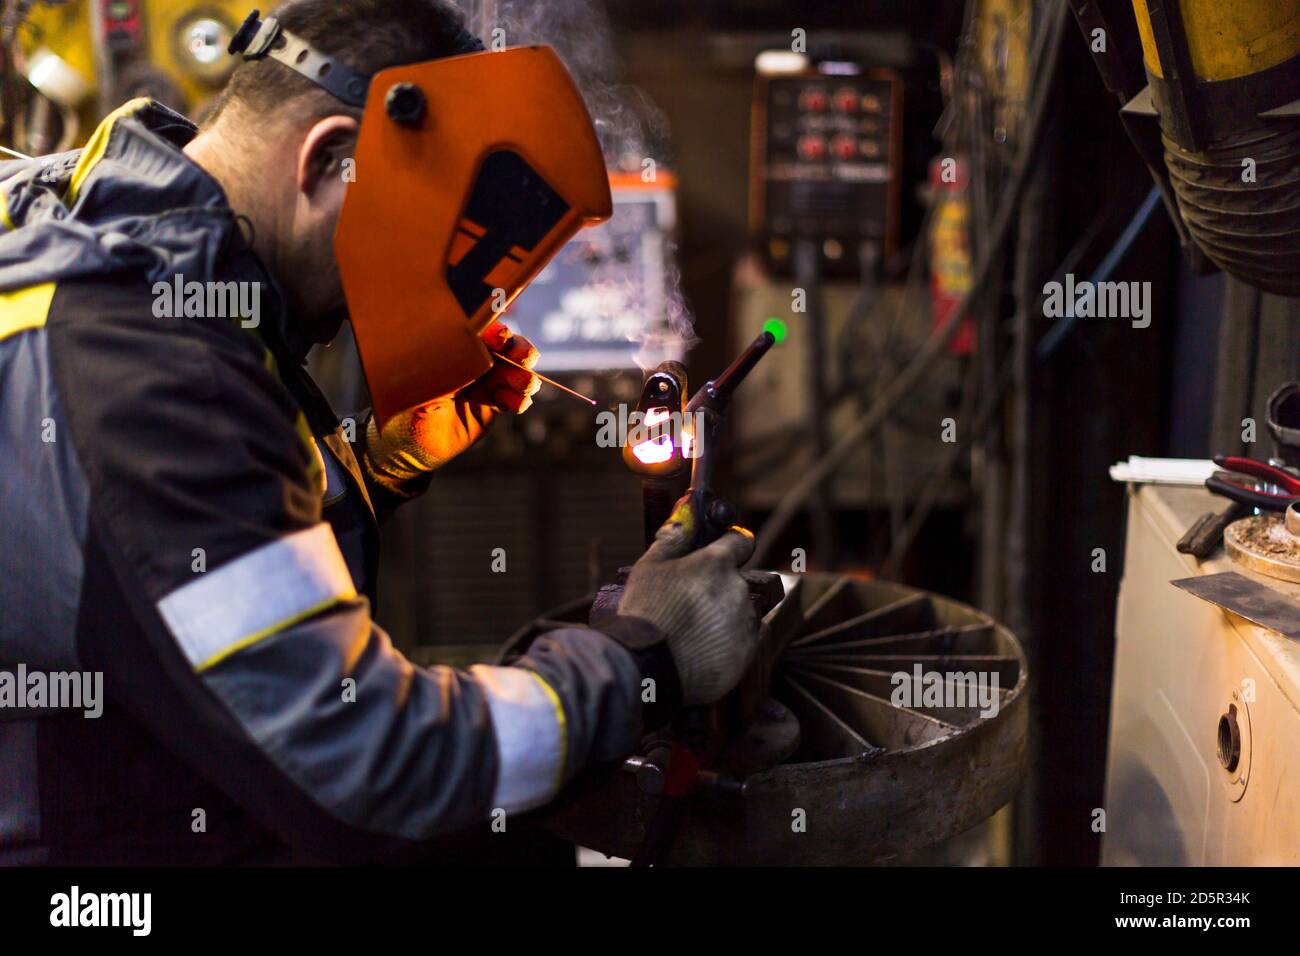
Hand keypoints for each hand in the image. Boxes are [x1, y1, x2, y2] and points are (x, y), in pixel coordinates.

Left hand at [364, 323, 539, 483]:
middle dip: (521, 351)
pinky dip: (520, 399)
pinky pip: (517, 399)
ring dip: (524, 377)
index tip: (498, 337)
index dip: (497, 331)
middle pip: (509, 348)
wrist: (409, 445)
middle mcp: (474, 361)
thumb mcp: (423, 385)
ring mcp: (486, 383)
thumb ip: (447, 368)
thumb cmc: (406, 408)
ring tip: (520, 385)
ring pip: (518, 372)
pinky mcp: (494, 406)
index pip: (483, 331)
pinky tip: (511, 404)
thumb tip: (470, 349)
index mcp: (456, 347)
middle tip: (521, 359)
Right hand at [618, 498, 758, 705]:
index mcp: (717, 563)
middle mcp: (738, 589)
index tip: (718, 553)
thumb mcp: (649, 567)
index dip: (730, 545)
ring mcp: (745, 622)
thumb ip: (673, 538)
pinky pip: (742, 641)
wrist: (645, 666)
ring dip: (722, 616)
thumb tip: (685, 515)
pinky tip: (699, 649)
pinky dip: (725, 643)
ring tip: (691, 631)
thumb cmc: (644, 612)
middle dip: (717, 589)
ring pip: (740, 611)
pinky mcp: (747, 652)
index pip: (741, 541)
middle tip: (688, 605)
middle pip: (736, 581)